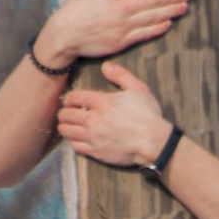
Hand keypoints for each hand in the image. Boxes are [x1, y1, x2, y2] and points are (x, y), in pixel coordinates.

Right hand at [38, 0, 191, 64]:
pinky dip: (158, 28)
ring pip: (153, 16)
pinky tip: (168, 23)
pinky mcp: (123, 40)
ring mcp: (124, 25)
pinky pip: (145, 33)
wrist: (66, 34)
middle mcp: (122, 7)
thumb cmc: (74, 6)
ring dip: (171, 11)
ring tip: (184, 7)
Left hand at [56, 64, 170, 166]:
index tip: (69, 101)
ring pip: (67, 131)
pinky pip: (76, 147)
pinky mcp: (96, 152)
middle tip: (65, 114)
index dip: (69, 98)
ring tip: (66, 126)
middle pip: (66, 115)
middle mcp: (93, 119)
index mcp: (101, 102)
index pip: (74, 97)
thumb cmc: (148, 115)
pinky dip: (72, 142)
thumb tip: (105, 66)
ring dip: (64, 127)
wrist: (154, 142)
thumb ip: (120, 75)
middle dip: (64, 113)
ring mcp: (93, 137)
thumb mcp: (138, 89)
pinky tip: (75, 140)